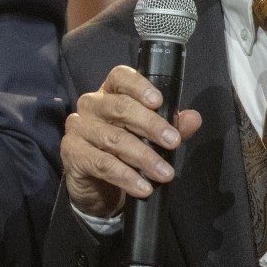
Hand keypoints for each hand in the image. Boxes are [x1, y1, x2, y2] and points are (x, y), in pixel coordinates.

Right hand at [60, 65, 203, 217]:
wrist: (98, 188)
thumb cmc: (124, 153)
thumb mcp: (152, 139)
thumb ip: (172, 127)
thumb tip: (193, 118)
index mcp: (110, 93)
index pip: (120, 78)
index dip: (139, 86)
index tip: (158, 102)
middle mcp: (91, 105)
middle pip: (120, 107)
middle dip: (151, 125)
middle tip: (174, 142)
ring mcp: (78, 128)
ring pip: (114, 138)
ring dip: (144, 157)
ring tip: (165, 173)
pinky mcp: (72, 153)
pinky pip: (102, 163)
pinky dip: (126, 177)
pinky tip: (142, 187)